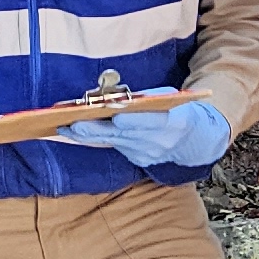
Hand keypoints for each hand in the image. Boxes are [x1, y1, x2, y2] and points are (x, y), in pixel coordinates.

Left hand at [55, 96, 230, 169]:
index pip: (151, 123)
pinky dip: (97, 139)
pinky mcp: (139, 160)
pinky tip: (78, 133)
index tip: (114, 116)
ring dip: (88, 135)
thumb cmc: (175, 109)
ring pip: (114, 142)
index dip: (132, 121)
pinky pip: (115, 147)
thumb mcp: (168, 98)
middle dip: (97, 130)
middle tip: (74, 124)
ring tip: (65, 127)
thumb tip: (111, 99)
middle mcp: (160, 142)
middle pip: (124, 135)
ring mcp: (149, 154)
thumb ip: (143, 99)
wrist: (192, 139)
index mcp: (174, 122)